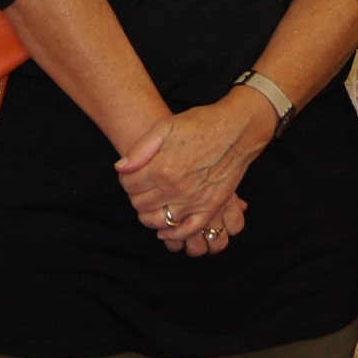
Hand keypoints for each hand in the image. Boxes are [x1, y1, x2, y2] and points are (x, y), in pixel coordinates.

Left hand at [115, 90, 273, 249]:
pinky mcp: (210, 207)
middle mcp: (176, 189)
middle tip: (141, 187)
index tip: (131, 174)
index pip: (129, 185)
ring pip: (159, 220)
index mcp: (162, 168)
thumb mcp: (165, 126)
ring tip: (151, 203)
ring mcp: (194, 201)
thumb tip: (121, 168)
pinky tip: (165, 228)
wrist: (236, 130)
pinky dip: (173, 233)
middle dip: (135, 196)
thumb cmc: (201, 124)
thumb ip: (141, 149)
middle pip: (141, 204)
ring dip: (149, 215)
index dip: (125, 179)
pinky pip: (187, 230)